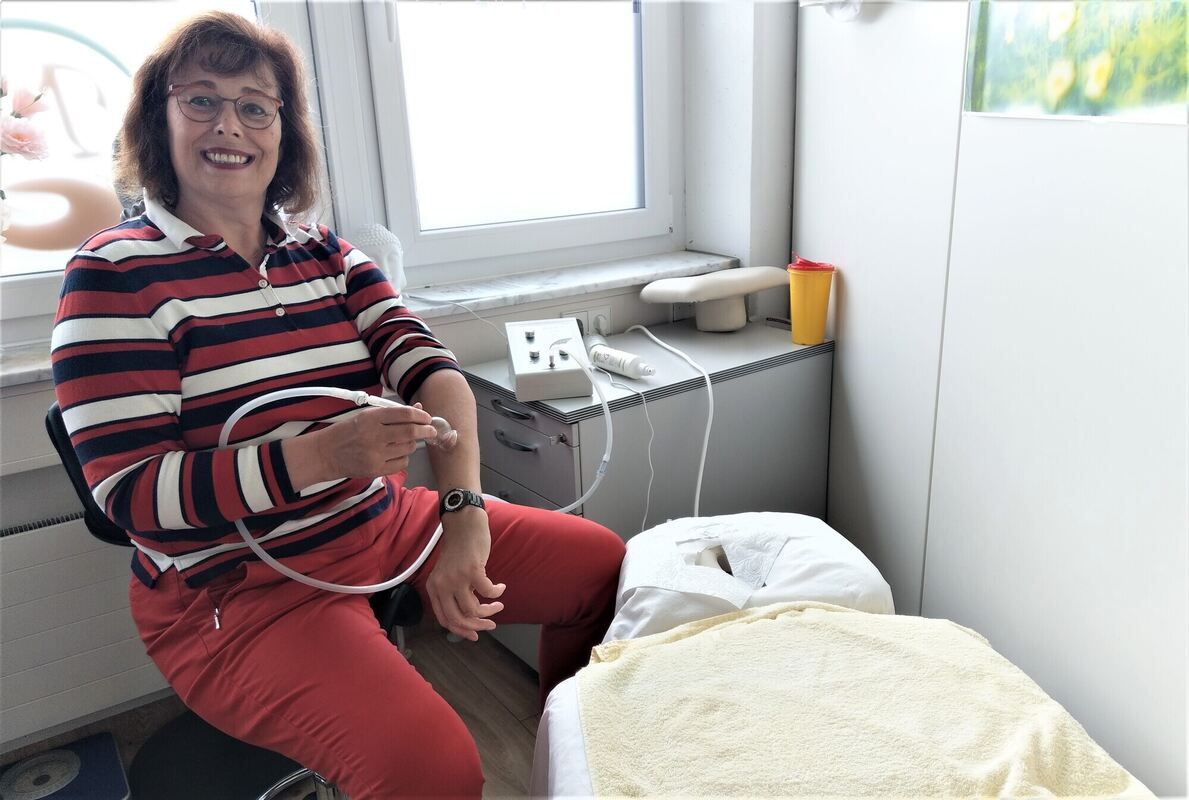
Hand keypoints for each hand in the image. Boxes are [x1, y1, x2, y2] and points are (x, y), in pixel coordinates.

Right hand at [317, 403, 440, 480]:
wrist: (325, 454)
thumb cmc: (347, 432)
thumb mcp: (366, 416)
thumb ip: (392, 414)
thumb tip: (418, 409)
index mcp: (371, 418)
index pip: (405, 414)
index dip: (421, 415)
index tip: (426, 417)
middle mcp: (374, 436)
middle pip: (411, 432)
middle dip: (426, 430)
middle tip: (431, 430)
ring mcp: (375, 454)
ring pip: (408, 448)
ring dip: (412, 444)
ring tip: (404, 441)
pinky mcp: (376, 470)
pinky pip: (402, 463)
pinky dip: (404, 457)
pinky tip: (396, 453)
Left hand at [425, 508, 505, 640]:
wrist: (464, 524)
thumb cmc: (460, 549)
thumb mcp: (448, 575)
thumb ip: (453, 594)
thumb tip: (469, 617)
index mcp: (434, 588)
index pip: (445, 620)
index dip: (461, 631)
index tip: (476, 635)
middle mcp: (442, 585)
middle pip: (459, 619)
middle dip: (478, 626)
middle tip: (492, 624)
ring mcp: (456, 578)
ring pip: (474, 609)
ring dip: (490, 610)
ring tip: (498, 604)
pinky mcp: (472, 570)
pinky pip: (488, 592)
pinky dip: (497, 593)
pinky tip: (501, 587)